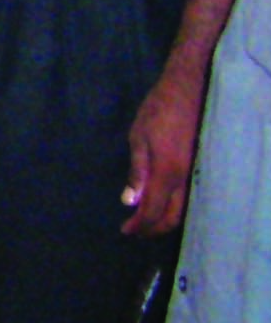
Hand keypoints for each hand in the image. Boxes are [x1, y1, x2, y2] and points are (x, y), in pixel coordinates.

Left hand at [121, 62, 204, 235]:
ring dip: (164, 220)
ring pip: (182, 210)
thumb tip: (130, 202)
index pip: (153, 210)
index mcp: (166, 172)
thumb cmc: (157, 110)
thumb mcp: (138, 137)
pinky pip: (187, 198)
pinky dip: (174, 209)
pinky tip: (161, 205)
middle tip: (135, 231)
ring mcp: (193, 173)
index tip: (125, 231)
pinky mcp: (196, 166)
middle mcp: (184, 178)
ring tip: (145, 221)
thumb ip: (136, 172)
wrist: (186, 90)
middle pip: (171, 217)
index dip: (139, 225)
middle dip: (153, 229)